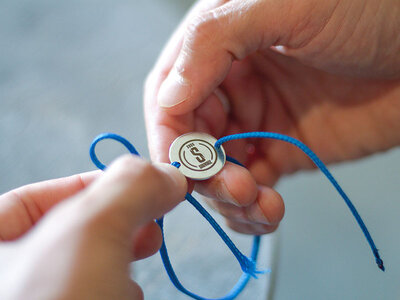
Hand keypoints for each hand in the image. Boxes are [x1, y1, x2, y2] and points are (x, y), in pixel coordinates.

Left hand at [0, 156, 186, 299]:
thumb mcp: (88, 233)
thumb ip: (126, 189)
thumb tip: (167, 175)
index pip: (34, 198)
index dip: (92, 183)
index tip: (139, 184)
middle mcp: (9, 276)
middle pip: (67, 231)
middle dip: (118, 220)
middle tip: (151, 219)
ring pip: (86, 265)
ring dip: (124, 255)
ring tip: (147, 252)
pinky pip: (95, 294)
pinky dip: (120, 288)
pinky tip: (132, 292)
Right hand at [144, 0, 399, 234]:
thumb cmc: (371, 7)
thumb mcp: (287, 5)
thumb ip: (216, 40)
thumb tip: (169, 97)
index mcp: (220, 43)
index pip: (170, 95)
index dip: (169, 134)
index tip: (180, 166)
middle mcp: (232, 84)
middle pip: (191, 140)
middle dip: (203, 172)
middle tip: (233, 187)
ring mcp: (257, 121)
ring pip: (219, 169)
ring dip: (227, 196)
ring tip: (256, 202)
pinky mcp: (283, 151)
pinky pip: (253, 187)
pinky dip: (252, 208)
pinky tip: (268, 210)